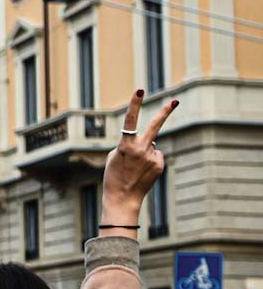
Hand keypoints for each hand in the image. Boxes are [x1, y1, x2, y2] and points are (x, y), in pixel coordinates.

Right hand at [102, 90, 175, 224]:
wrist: (122, 198)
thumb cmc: (113, 176)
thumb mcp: (113, 157)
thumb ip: (127, 144)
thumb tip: (146, 141)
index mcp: (125, 145)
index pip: (130, 120)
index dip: (135, 103)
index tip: (141, 90)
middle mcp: (141, 149)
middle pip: (155, 126)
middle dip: (165, 112)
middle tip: (175, 101)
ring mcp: (152, 157)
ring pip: (152, 146)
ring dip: (144, 153)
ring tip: (135, 168)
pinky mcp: (160, 165)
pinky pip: (156, 157)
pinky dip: (150, 162)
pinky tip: (143, 173)